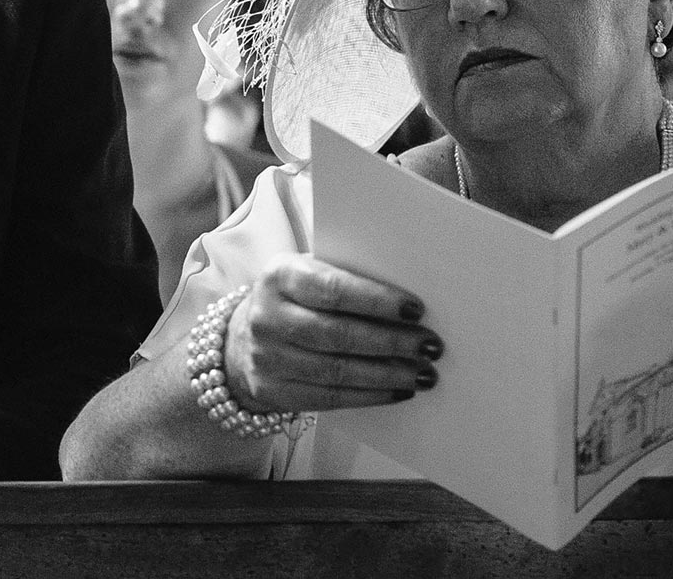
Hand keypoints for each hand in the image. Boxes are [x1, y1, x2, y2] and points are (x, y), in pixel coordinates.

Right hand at [223, 255, 443, 414]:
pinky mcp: (273, 391)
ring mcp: (266, 357)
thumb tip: (408, 305)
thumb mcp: (308, 276)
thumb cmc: (295, 301)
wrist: (242, 339)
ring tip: (423, 373)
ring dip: (387, 374)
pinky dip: (370, 396)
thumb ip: (346, 280)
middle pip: (337, 334)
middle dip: (391, 342)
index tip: (416, 309)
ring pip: (337, 371)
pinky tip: (398, 390)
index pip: (331, 288)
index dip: (376, 300)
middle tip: (430, 345)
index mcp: (279, 275)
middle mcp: (266, 316)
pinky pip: (330, 397)